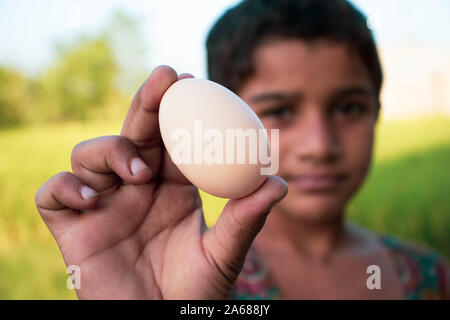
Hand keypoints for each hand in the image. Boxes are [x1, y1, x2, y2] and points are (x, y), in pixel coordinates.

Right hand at [35, 66, 287, 298]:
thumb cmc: (193, 294)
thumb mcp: (223, 254)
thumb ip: (247, 219)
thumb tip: (280, 183)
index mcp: (171, 188)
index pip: (171, 139)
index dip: (178, 109)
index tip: (192, 82)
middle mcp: (136, 190)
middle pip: (133, 133)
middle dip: (146, 103)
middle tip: (165, 79)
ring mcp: (103, 206)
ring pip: (89, 154)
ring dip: (111, 151)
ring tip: (140, 171)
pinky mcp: (72, 228)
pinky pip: (54, 194)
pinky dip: (67, 188)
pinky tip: (95, 200)